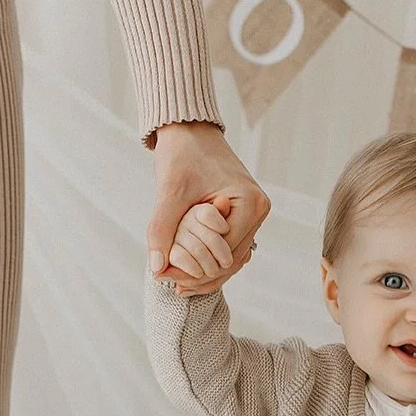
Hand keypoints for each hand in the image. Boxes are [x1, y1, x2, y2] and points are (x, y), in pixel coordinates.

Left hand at [148, 121, 269, 292]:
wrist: (189, 129)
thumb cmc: (182, 153)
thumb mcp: (170, 191)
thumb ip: (162, 228)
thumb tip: (156, 268)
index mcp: (250, 203)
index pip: (226, 253)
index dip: (198, 270)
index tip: (169, 278)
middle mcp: (259, 211)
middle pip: (233, 261)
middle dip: (203, 276)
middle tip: (173, 286)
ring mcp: (254, 214)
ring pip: (233, 258)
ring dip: (208, 271)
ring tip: (178, 282)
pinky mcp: (244, 215)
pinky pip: (230, 246)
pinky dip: (211, 259)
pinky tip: (190, 269)